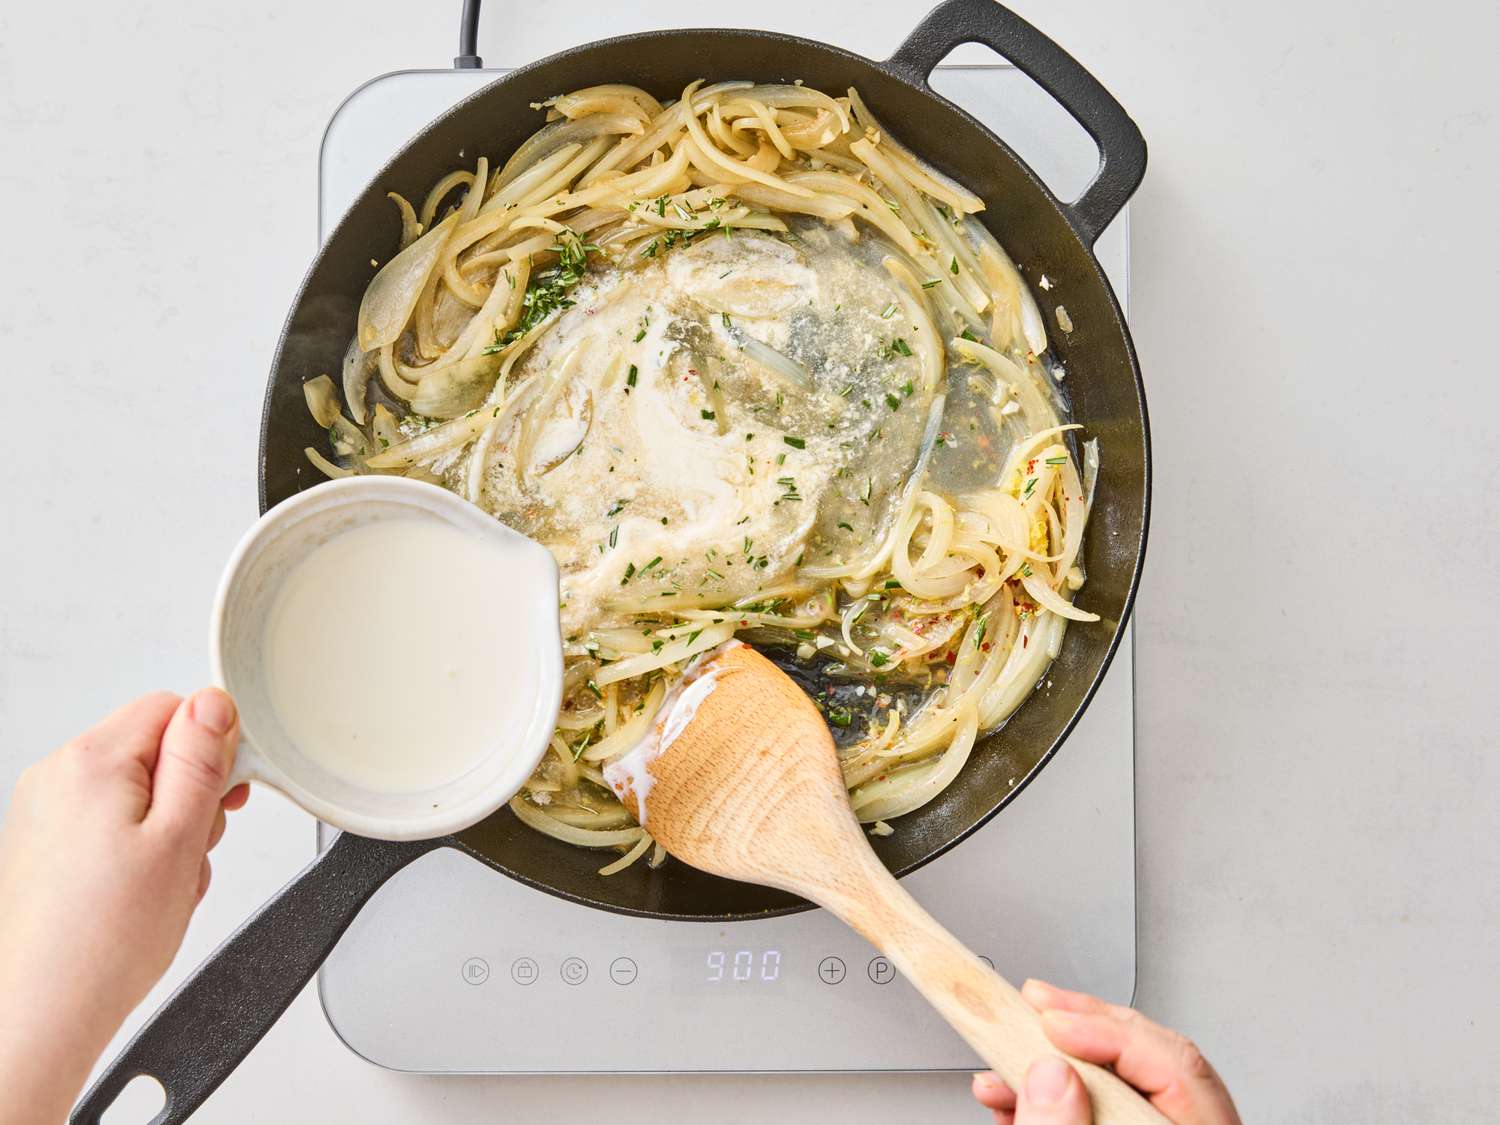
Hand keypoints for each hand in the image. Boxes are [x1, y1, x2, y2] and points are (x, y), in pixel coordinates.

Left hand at [0, 690, 248, 1124]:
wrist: (44, 1012)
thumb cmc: (104, 940)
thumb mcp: (180, 837)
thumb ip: (200, 760)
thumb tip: (214, 703)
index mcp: (90, 762)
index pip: (173, 708)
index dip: (214, 749)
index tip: (225, 796)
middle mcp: (57, 777)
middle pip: (155, 748)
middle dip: (191, 794)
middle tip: (192, 848)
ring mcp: (45, 812)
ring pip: (138, 789)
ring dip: (169, 827)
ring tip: (165, 881)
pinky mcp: (45, 844)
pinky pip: (111, 821)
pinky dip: (138, 849)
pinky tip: (142, 892)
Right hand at [970, 979, 1240, 1123]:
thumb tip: (1048, 1073)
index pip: (1175, 1063)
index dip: (1106, 1030)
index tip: (1047, 1019)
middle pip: (1152, 1058)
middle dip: (1080, 1026)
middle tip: (1033, 1004)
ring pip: (1124, 1079)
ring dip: (1055, 1060)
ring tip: (1006, 1051)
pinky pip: (1106, 1104)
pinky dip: (1056, 1094)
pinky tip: (1012, 1090)